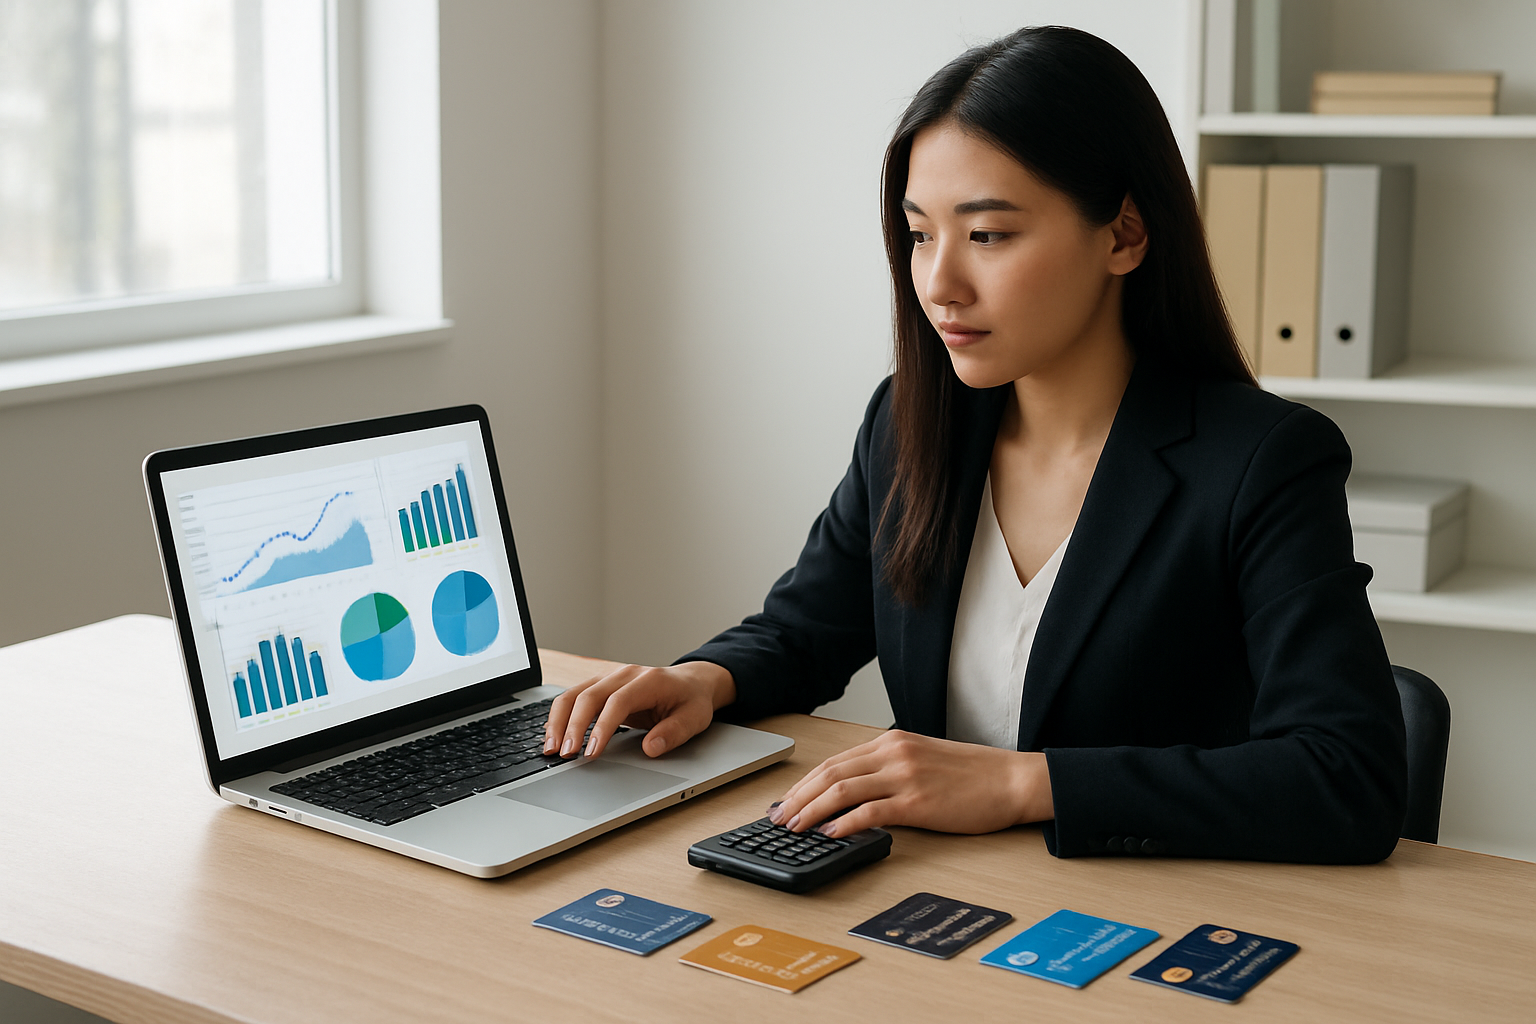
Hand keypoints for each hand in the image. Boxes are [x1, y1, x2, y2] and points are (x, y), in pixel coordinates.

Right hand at [543, 661, 735, 759]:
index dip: (602, 727)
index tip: (592, 752)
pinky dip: (561, 715)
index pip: (618, 702)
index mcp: (648, 680)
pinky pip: (575, 697)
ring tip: (551, 747)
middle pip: (589, 695)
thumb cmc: (691, 700)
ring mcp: (610, 677)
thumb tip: (651, 748)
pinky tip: (553, 734)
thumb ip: (674, 732)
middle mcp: (624, 674)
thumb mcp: (694, 718)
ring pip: (575, 694)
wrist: (690, 682)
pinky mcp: (601, 686)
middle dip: (573, 726)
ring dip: (559, 720)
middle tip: (565, 753)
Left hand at [768, 730, 1053, 837]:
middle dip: (798, 796)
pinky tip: (830, 834)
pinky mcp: (918, 802)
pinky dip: (845, 822)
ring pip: (843, 790)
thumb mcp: (924, 759)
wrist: (1012, 779)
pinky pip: (871, 811)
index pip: (836, 760)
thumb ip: (891, 769)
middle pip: (830, 772)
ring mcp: (905, 776)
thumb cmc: (974, 775)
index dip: (806, 782)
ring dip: (812, 810)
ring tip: (795, 827)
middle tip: (778, 817)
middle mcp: (894, 753)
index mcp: (893, 741)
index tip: (787, 800)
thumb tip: (857, 792)